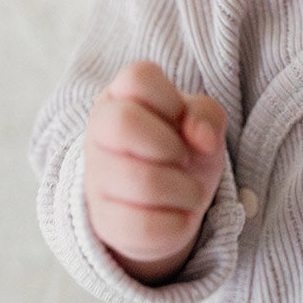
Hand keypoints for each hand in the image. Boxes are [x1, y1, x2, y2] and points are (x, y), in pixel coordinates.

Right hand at [84, 60, 226, 284]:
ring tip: (188, 190)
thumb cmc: (181, 149)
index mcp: (120, 97)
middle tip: (181, 156)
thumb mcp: (201, 123)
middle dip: (169, 144)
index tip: (178, 118)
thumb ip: (206, 115)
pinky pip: (145, 226)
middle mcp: (98, 134)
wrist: (166, 204)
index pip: (137, 77)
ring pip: (143, 182)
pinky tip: (176, 215)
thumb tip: (201, 137)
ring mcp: (96, 180)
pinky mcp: (104, 223)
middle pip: (123, 122)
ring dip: (185, 189)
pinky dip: (178, 222)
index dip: (169, 98)